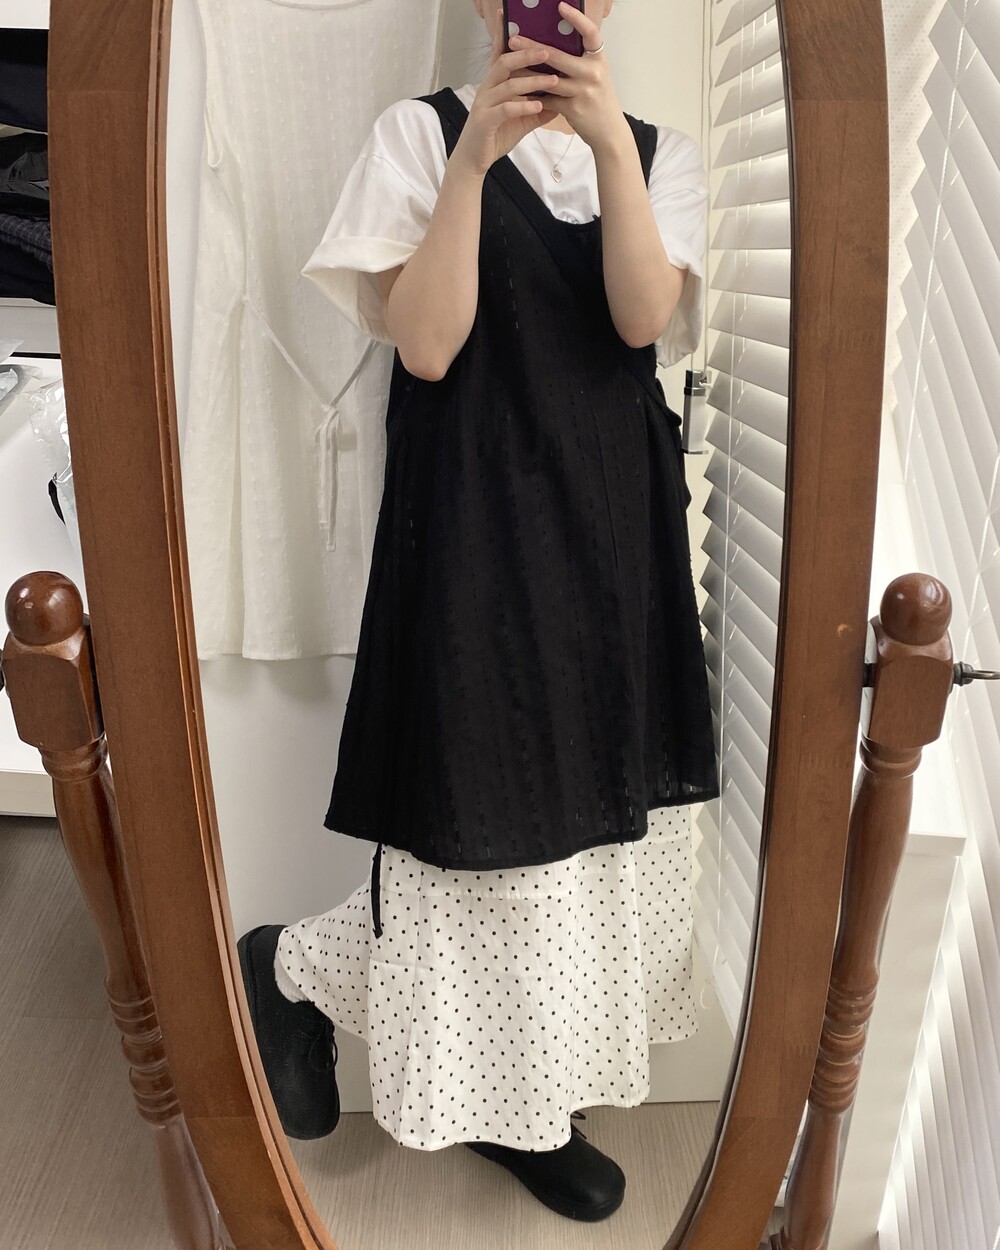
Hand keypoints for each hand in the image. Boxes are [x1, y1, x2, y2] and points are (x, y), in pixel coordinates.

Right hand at [452, 10, 560, 177]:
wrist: (475, 159)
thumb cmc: (496, 134)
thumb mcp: (522, 119)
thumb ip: (538, 107)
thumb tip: (561, 100)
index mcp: (495, 83)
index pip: (501, 54)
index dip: (504, 33)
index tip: (508, 13)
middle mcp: (487, 88)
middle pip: (505, 63)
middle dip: (527, 55)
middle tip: (548, 50)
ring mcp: (484, 104)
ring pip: (508, 85)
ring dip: (532, 81)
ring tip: (553, 80)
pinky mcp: (485, 121)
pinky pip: (505, 109)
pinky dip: (523, 106)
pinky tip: (538, 105)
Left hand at [509, 2, 629, 155]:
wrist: (609, 132)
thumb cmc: (598, 99)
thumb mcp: (595, 74)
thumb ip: (579, 59)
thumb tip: (552, 45)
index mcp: (598, 58)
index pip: (590, 32)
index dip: (576, 18)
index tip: (560, 6)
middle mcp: (592, 72)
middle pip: (558, 56)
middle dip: (532, 47)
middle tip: (513, 39)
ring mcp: (583, 91)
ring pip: (548, 80)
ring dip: (527, 73)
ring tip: (509, 67)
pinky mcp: (573, 109)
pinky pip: (548, 100)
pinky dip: (533, 96)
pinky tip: (520, 92)